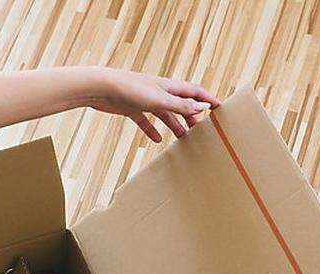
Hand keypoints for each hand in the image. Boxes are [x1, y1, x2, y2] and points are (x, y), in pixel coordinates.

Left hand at [91, 70, 221, 142]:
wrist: (100, 88)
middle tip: (202, 130)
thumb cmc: (129, 89)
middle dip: (192, 116)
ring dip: (174, 125)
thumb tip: (202, 106)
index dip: (207, 99)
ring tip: (183, 138)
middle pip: (181, 104)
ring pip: (165, 114)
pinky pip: (145, 121)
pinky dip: (152, 130)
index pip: (194, 92)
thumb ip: (180, 105)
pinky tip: (155, 140)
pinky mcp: (131, 108)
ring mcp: (145, 100)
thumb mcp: (159, 99)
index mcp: (168, 87)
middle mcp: (159, 92)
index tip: (219, 107)